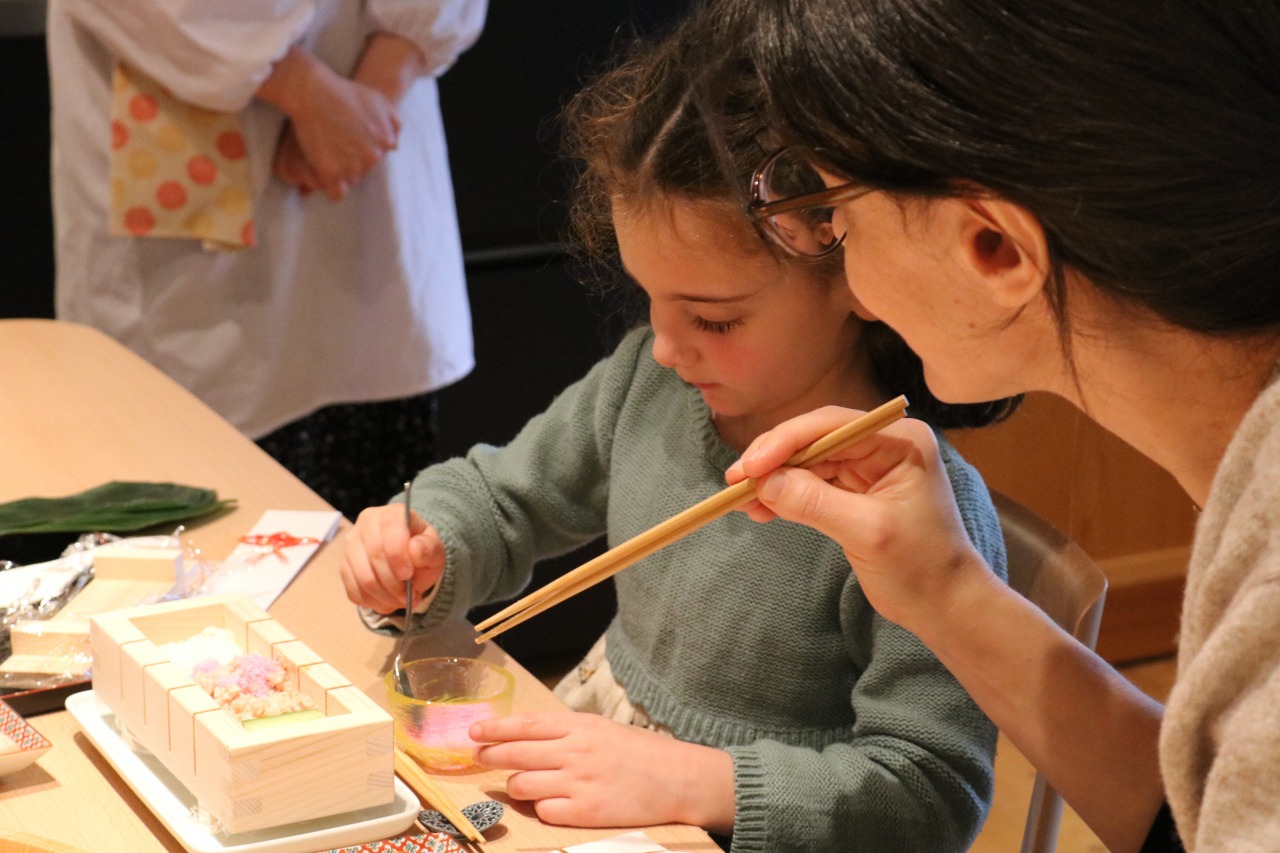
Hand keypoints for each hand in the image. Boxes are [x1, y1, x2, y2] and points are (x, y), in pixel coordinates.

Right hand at [258, 46, 399, 199]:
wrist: (313, 92)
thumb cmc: (344, 93)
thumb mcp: (379, 101)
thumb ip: (393, 122)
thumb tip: (394, 146)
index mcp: (386, 142)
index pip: (377, 157)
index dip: (361, 150)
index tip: (348, 140)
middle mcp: (373, 156)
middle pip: (364, 170)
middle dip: (351, 160)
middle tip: (334, 144)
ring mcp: (353, 166)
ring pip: (350, 180)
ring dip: (340, 171)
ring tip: (326, 152)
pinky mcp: (332, 173)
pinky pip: (336, 193)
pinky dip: (331, 186)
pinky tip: (323, 174)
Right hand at [339, 503, 444, 613]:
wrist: (410, 560)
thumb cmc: (422, 551)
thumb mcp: (434, 549)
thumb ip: (428, 549)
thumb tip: (414, 550)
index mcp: (392, 513)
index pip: (389, 528)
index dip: (397, 555)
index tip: (408, 575)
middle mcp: (366, 523)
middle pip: (373, 555)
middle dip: (393, 582)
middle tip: (409, 596)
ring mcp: (352, 544)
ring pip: (362, 576)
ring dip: (384, 596)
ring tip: (401, 600)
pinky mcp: (345, 566)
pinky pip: (353, 590)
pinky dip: (372, 602)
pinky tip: (387, 601)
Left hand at [471, 712, 734, 831]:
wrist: (677, 778)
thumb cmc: (640, 752)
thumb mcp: (602, 729)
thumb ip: (567, 733)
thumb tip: (528, 738)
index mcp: (579, 726)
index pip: (525, 725)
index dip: (495, 729)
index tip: (475, 732)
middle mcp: (574, 751)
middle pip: (515, 754)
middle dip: (491, 756)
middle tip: (478, 758)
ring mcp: (578, 782)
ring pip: (522, 785)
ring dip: (515, 787)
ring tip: (519, 786)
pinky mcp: (585, 811)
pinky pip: (543, 810)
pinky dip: (540, 807)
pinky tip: (549, 804)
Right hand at [726, 406, 991, 630]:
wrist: (945, 605)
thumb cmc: (920, 568)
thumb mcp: (866, 532)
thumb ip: (815, 503)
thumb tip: (764, 483)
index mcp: (899, 441)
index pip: (830, 426)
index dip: (785, 443)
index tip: (750, 467)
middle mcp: (884, 444)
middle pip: (814, 439)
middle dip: (774, 460)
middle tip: (734, 482)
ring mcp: (870, 466)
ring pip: (808, 461)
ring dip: (775, 480)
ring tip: (741, 501)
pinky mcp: (857, 490)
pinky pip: (813, 483)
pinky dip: (786, 496)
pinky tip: (760, 510)